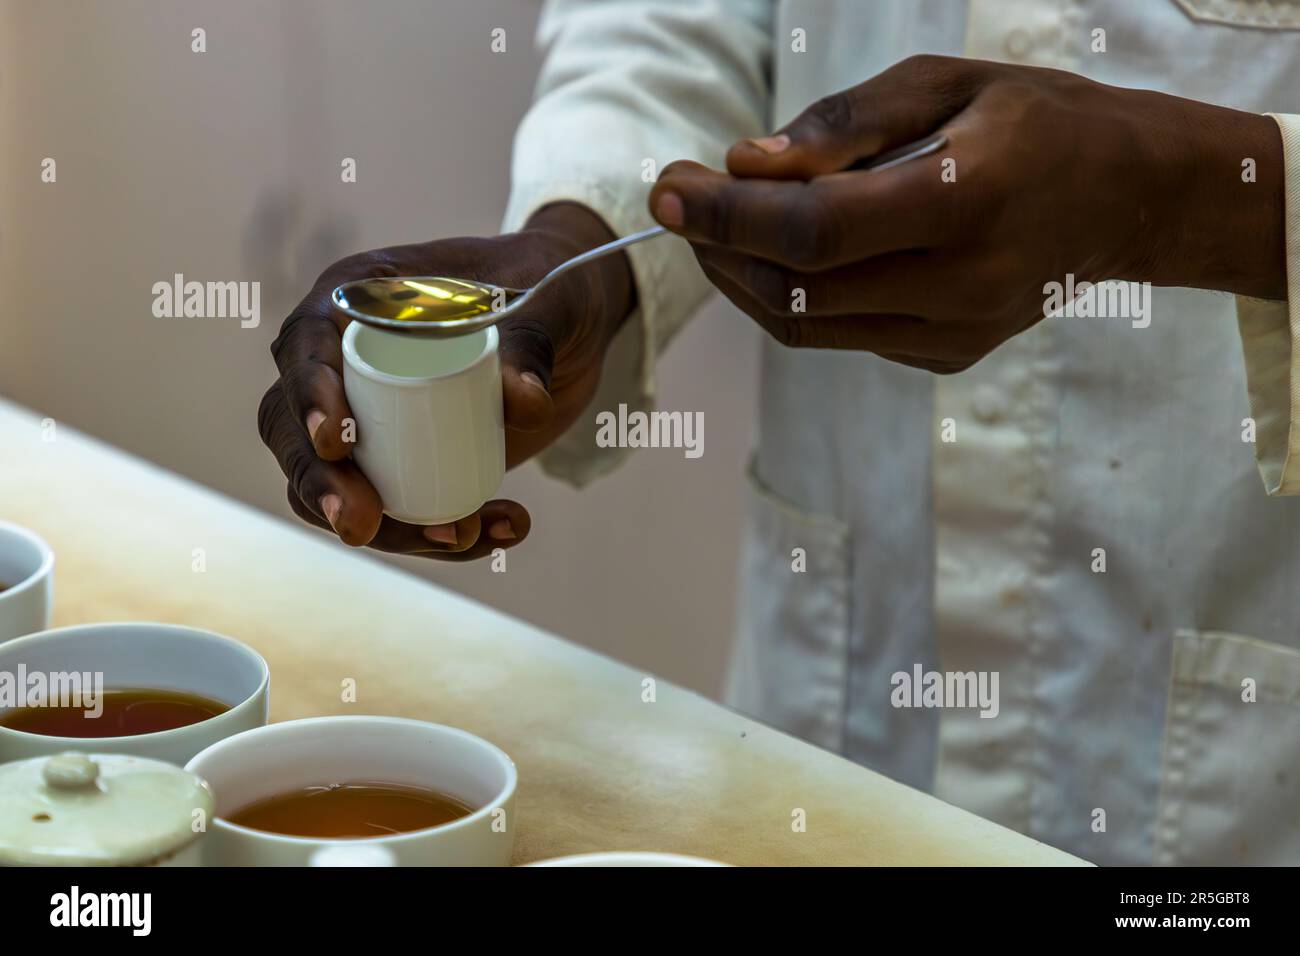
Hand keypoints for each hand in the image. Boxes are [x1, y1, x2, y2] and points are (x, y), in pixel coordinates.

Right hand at [257, 203, 632, 559]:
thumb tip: (526, 403)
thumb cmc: (545, 286)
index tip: (336, 441)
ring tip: (461, 537)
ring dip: (389, 529)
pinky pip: (395, 509)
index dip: (308, 394)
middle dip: (323, 485)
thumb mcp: (544, 304)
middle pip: (296, 429)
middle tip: (362, 525)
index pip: (304, 344)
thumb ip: (533, 344)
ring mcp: (368, 415)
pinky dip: (438, 534)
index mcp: (359, 298)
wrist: (572, 324)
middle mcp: (345, 358)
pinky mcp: (402, 460)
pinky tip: (495, 534)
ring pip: (338, 484)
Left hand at [650, 54, 1284, 372]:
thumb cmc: (1036, 120)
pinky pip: (841, 336)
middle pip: (795, 290)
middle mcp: (961, 284)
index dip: (726, 213)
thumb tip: (744, 164)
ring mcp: (955, 334)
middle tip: (682, 200)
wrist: (1128, 197)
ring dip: (743, 280)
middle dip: (719, 247)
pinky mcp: (948, 358)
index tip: (667, 187)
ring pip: (806, 327)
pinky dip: (793, 297)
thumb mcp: (945, 83)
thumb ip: (841, 127)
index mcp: (967, 201)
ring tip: (719, 225)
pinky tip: (787, 254)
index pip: (813, 229)